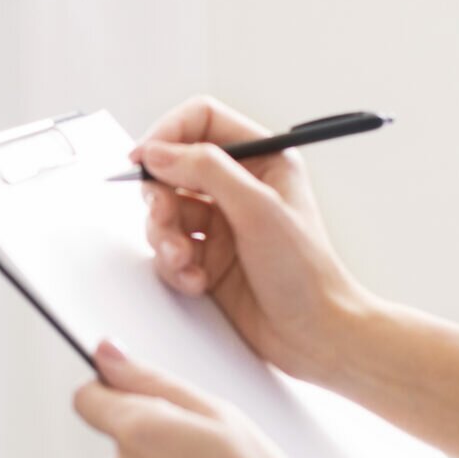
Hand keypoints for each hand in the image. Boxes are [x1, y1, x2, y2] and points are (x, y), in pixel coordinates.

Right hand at [135, 95, 374, 385]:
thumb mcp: (258, 209)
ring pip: (165, 210)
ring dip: (165, 237)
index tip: (143, 159)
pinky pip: (169, 247)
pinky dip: (175, 265)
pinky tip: (197, 281)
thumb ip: (207, 171)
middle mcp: (239, 185)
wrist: (315, 336)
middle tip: (163, 217)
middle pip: (173, 167)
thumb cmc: (306, 273)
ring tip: (184, 261)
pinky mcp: (207, 256)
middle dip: (160, 196)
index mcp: (263, 159)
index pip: (202, 121)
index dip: (169, 134)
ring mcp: (221, 222)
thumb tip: (158, 152)